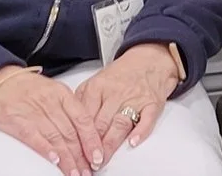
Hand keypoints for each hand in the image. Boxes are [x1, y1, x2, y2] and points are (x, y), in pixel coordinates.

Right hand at [0, 67, 103, 174]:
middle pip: (71, 133)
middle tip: (88, 170)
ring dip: (67, 159)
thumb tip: (83, 132)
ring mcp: (33, 111)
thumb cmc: (23, 87)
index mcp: (61, 94)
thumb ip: (66, 109)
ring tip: (74, 172)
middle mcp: (49, 102)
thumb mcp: (50, 91)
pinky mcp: (16, 119)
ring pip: (56, 138)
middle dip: (82, 155)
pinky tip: (54, 160)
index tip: (98, 156)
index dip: (92, 140)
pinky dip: (45, 149)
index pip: (83, 120)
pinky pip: (34, 136)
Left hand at [73, 43, 180, 164]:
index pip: (84, 116)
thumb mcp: (97, 81)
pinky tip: (132, 142)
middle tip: (86, 162)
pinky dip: (140, 132)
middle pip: (100, 123)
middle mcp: (115, 93)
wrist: (149, 59)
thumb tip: (68, 122)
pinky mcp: (152, 104)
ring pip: (120, 124)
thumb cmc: (122, 74)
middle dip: (92, 146)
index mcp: (98, 87)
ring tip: (102, 160)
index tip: (73, 152)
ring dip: (110, 144)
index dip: (77, 136)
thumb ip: (83, 101)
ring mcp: (135, 99)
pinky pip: (147, 119)